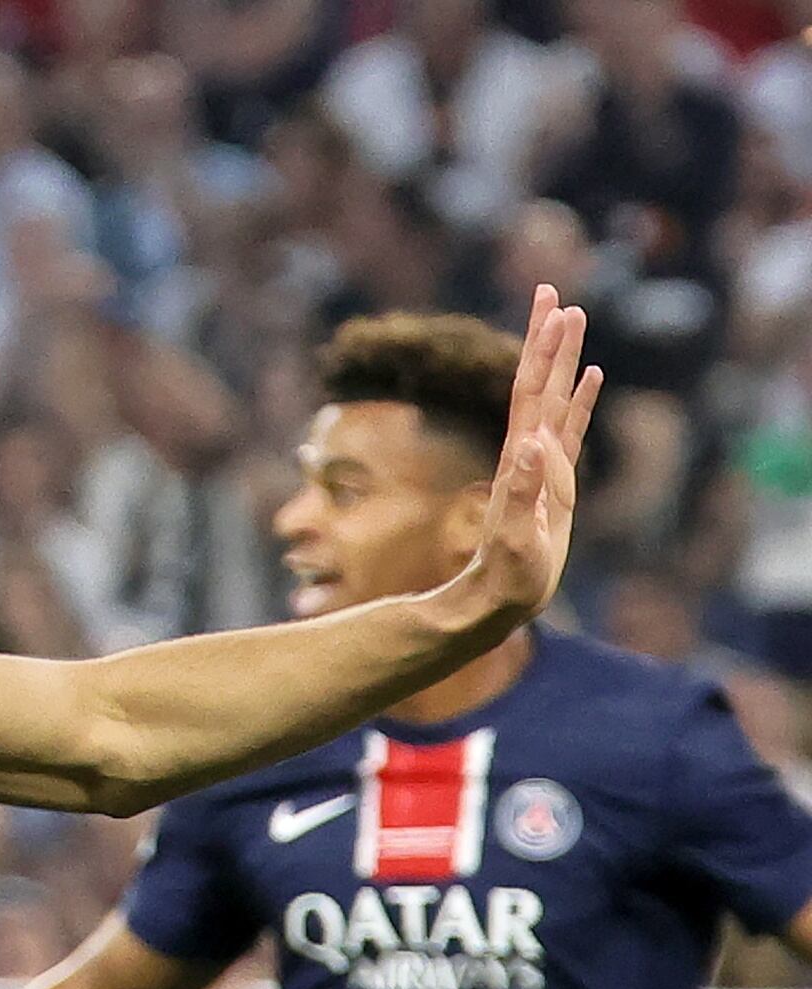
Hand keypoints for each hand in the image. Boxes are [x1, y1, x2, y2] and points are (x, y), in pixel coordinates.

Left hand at [452, 285, 602, 632]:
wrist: (498, 598)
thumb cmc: (508, 574)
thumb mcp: (516, 536)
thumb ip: (524, 490)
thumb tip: (532, 442)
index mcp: (522, 456)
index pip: (532, 391)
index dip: (542, 350)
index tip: (553, 309)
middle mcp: (529, 451)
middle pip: (539, 381)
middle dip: (546, 336)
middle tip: (551, 290)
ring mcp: (542, 462)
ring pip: (555, 397)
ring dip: (563, 357)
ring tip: (573, 315)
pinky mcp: (556, 480)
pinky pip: (572, 428)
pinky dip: (581, 399)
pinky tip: (591, 375)